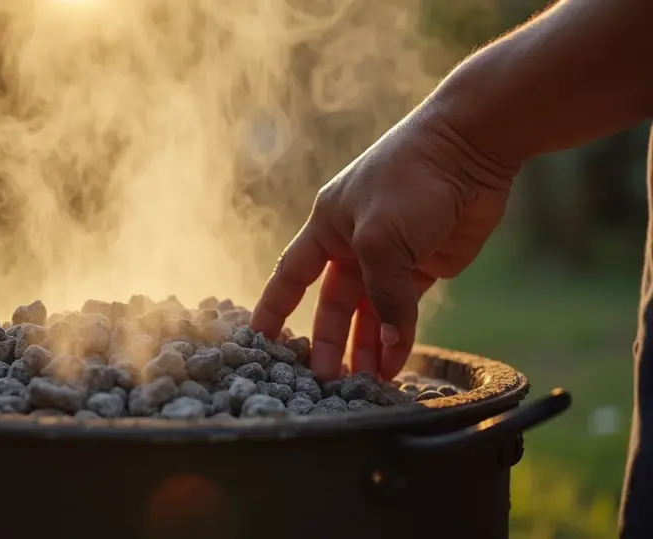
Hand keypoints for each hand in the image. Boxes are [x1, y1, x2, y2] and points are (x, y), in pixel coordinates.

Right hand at [249, 107, 517, 379]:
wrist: (471, 147)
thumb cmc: (411, 180)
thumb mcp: (382, 239)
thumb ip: (383, 296)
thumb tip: (390, 348)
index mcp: (327, 227)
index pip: (290, 276)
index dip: (274, 309)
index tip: (262, 343)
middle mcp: (353, 243)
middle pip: (333, 304)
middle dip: (329, 342)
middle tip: (327, 382)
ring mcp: (391, 255)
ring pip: (370, 312)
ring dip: (367, 347)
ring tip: (365, 385)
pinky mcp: (425, 264)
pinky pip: (404, 309)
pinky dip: (399, 337)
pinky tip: (396, 364)